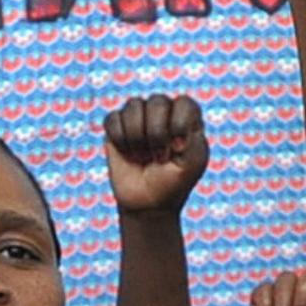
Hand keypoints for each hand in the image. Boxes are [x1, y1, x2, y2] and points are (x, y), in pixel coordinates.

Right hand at [102, 94, 210, 216]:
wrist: (147, 203)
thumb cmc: (173, 183)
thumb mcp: (192, 165)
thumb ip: (193, 141)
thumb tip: (172, 131)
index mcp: (187, 118)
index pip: (184, 102)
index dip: (178, 124)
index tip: (177, 150)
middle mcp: (164, 112)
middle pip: (158, 101)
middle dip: (156, 134)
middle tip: (159, 157)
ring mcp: (139, 117)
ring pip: (133, 105)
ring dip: (137, 137)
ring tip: (143, 156)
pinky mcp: (116, 126)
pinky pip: (113, 119)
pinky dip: (120, 139)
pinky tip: (127, 153)